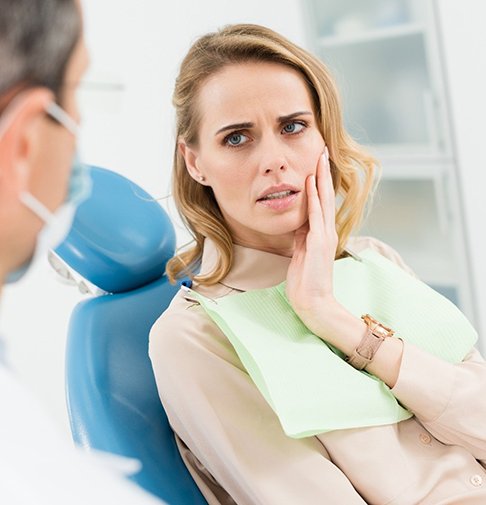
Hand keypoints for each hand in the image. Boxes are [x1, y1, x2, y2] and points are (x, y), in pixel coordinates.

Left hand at [286, 147, 338, 335]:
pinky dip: (314, 199)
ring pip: (323, 201)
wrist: (313, 302)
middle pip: (325, 196)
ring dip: (320, 179)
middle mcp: (326, 231)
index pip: (321, 202)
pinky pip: (315, 217)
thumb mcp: (301, 252)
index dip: (318, 182)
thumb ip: (301, 236)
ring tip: (320, 159)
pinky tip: (311, 184)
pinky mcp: (319, 244)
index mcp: (321, 233)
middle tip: (322, 151)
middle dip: (323, 173)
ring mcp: (324, 236)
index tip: (316, 163)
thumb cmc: (306, 280)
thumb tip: (297, 222)